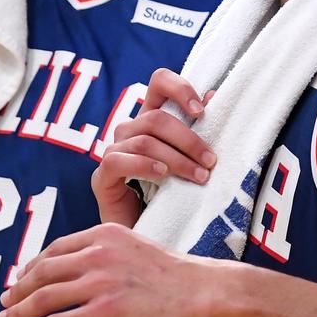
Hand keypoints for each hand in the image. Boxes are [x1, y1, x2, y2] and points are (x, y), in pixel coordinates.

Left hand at [0, 222, 220, 316]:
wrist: (203, 291)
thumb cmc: (175, 275)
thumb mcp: (136, 248)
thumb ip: (108, 256)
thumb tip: (82, 277)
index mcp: (105, 234)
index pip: (57, 249)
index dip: (33, 265)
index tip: (21, 277)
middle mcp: (97, 254)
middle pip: (43, 271)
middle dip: (17, 288)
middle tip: (5, 299)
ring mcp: (99, 283)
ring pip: (43, 297)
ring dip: (17, 310)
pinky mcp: (104, 313)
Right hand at [92, 68, 216, 225]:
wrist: (149, 234)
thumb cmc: (173, 194)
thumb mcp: (189, 159)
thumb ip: (197, 130)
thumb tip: (214, 96)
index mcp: (151, 119)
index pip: (159, 82)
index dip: (180, 88)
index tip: (201, 112)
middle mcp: (130, 130)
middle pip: (156, 117)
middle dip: (188, 139)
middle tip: (211, 161)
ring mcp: (113, 151)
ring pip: (144, 140)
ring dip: (176, 158)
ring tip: (199, 176)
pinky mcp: (102, 177)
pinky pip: (118, 160)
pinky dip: (145, 165)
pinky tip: (163, 176)